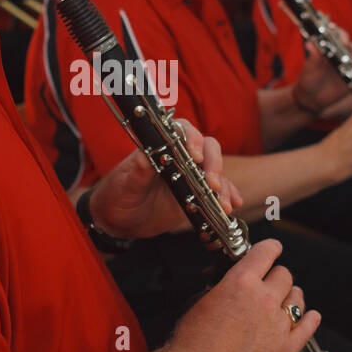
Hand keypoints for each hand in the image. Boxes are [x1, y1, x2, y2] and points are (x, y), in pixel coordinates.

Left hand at [89, 118, 241, 239]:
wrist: (119, 220)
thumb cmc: (118, 196)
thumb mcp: (124, 186)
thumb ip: (137, 172)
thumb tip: (145, 156)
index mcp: (159, 147)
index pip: (181, 131)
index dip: (192, 139)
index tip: (196, 156)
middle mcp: (178, 156)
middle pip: (206, 148)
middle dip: (214, 163)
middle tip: (212, 184)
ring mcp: (190, 175)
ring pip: (215, 170)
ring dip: (223, 185)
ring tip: (224, 204)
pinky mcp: (197, 193)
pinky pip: (217, 191)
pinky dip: (228, 196)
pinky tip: (233, 205)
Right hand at [169, 239, 319, 351]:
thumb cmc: (193, 345)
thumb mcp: (200, 303)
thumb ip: (221, 290)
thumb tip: (227, 287)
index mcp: (241, 283)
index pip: (265, 252)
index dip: (270, 248)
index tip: (272, 249)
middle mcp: (265, 300)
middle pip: (284, 275)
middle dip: (276, 276)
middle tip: (269, 283)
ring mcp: (279, 325)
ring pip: (297, 298)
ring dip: (290, 296)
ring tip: (284, 301)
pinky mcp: (287, 349)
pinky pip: (307, 326)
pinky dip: (309, 319)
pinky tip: (308, 317)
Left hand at [292, 38, 351, 117]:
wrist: (313, 98)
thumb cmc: (309, 80)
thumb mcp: (309, 69)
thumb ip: (312, 57)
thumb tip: (309, 44)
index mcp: (330, 47)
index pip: (338, 35)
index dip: (342, 35)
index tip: (344, 41)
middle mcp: (342, 53)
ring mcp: (350, 64)